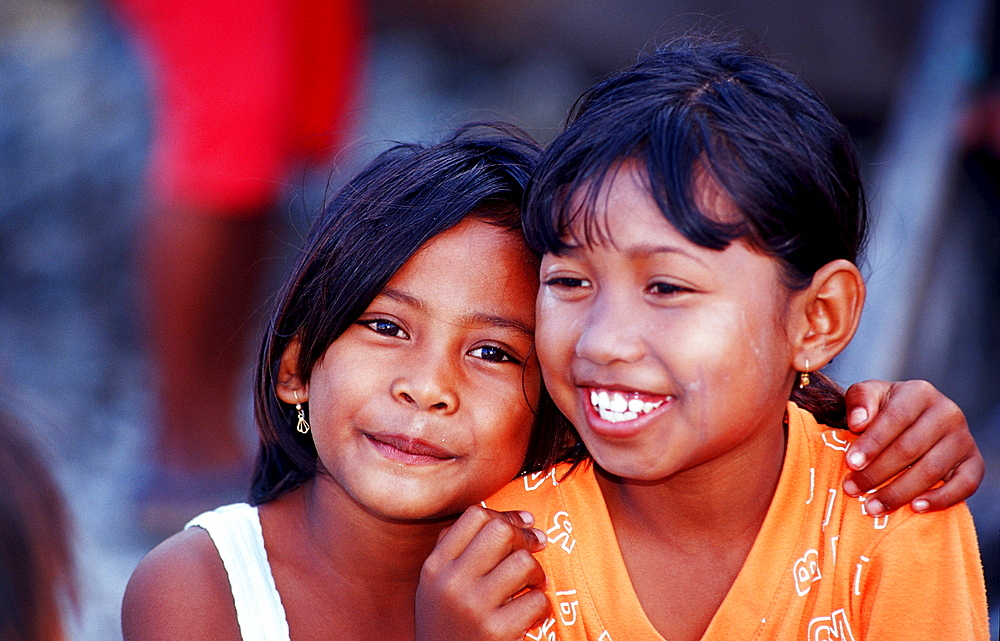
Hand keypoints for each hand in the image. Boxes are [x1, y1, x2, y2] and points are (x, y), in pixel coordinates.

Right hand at [415, 505, 549, 640]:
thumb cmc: (447, 623)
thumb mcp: (436, 584)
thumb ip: (459, 547)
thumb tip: (520, 518)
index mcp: (434, 566)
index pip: (475, 516)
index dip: (506, 516)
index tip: (522, 526)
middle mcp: (450, 583)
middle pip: (500, 532)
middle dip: (525, 539)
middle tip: (535, 550)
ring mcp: (473, 608)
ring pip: (523, 563)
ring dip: (537, 573)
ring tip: (533, 586)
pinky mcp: (496, 633)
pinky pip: (537, 601)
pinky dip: (542, 607)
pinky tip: (531, 615)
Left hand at [841, 379, 983, 514]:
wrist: (912, 419)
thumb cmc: (884, 408)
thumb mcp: (868, 394)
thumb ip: (859, 400)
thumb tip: (858, 422)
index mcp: (919, 392)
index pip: (895, 419)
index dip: (872, 443)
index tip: (851, 463)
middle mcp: (947, 412)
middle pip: (910, 448)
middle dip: (877, 472)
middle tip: (852, 489)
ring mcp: (963, 438)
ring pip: (931, 470)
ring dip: (898, 492)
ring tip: (872, 506)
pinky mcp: (974, 462)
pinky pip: (965, 484)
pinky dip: (941, 499)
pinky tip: (915, 507)